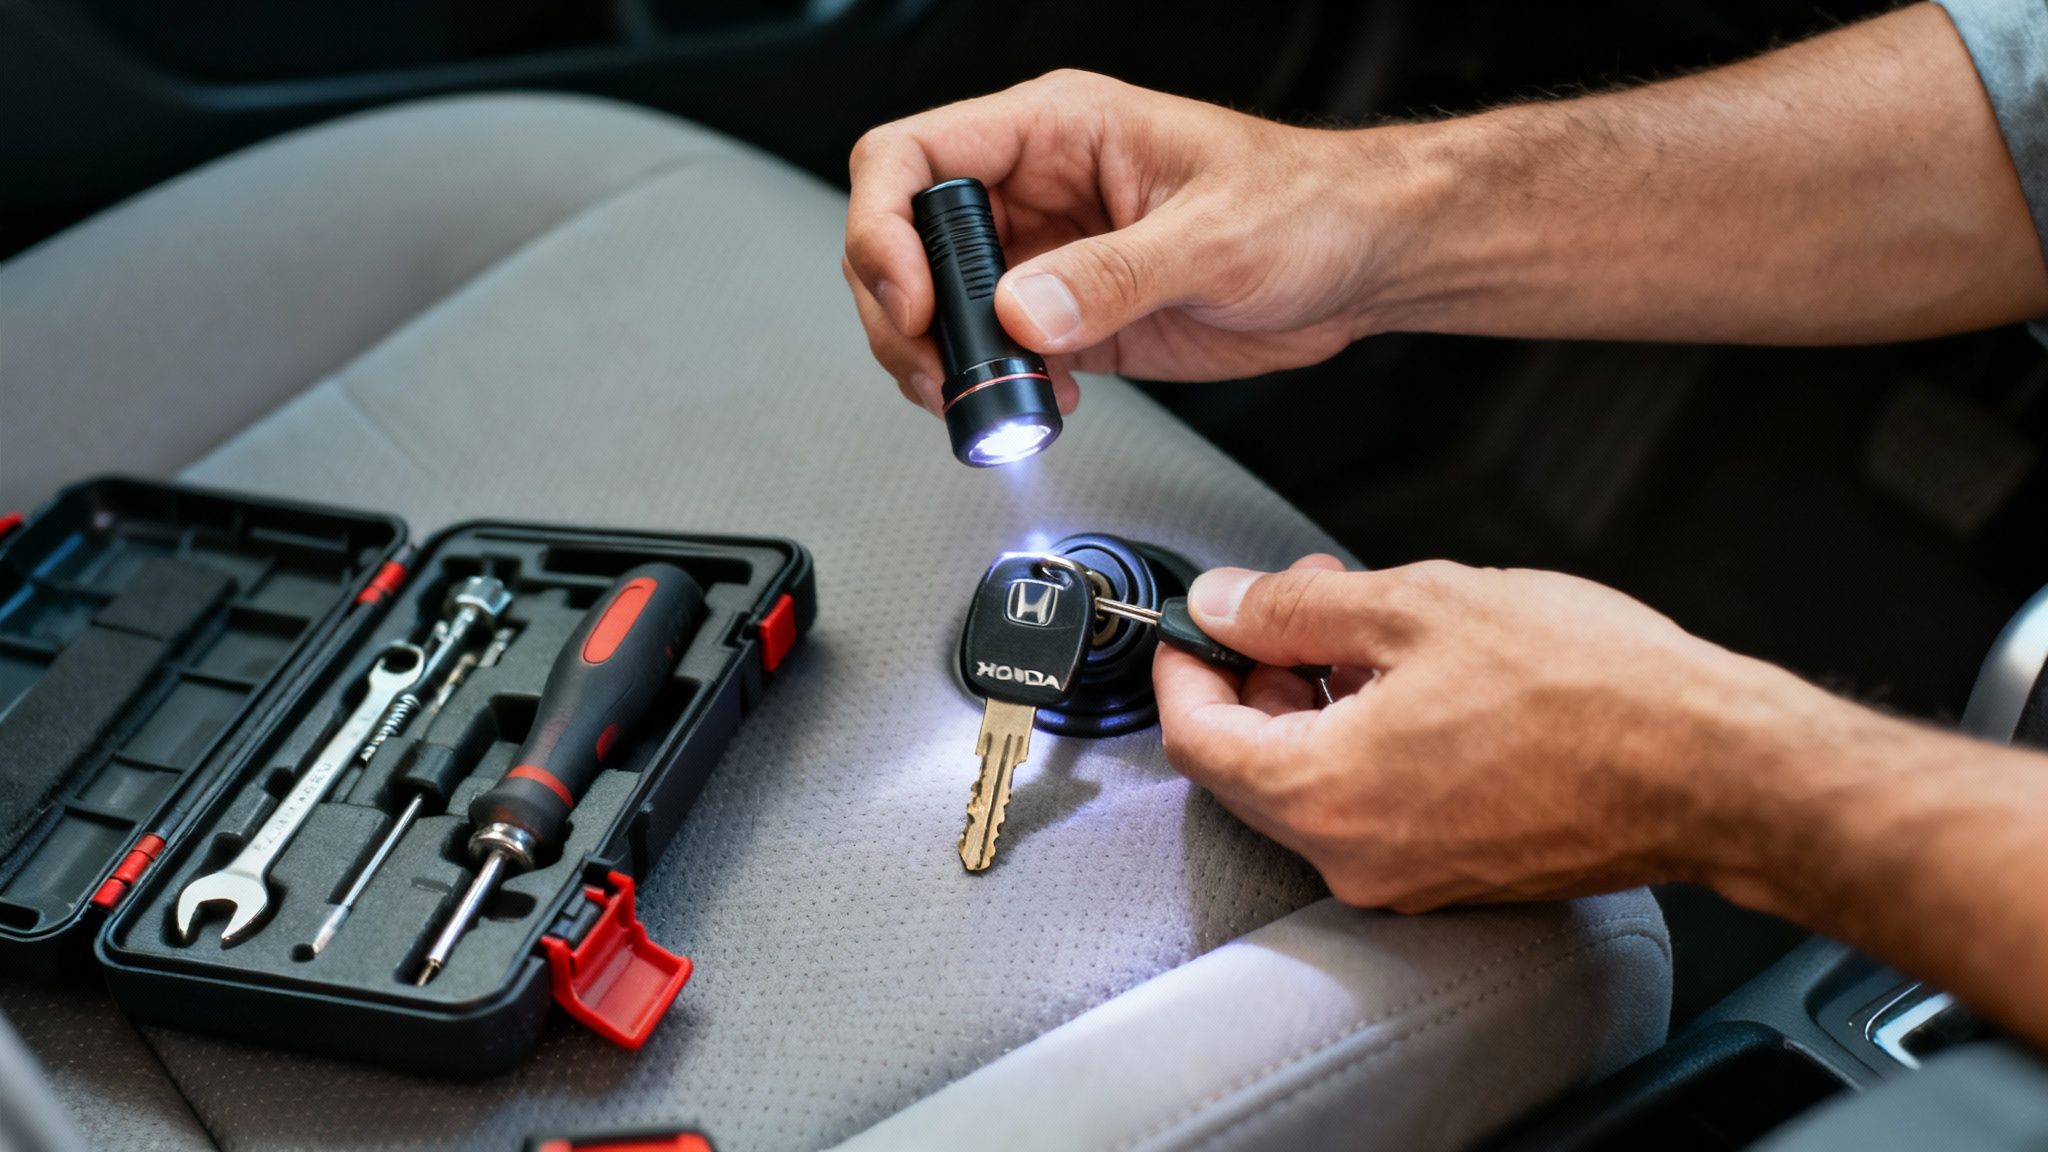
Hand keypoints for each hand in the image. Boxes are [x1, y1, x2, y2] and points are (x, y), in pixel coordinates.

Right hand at [843, 70, 1407, 413]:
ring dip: (942, 362)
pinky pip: (998, 354)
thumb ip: (1112, 275)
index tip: (913, 298)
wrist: (1362, 261)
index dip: (886, 227)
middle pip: (907, 240)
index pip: (913, 156)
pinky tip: (1039, 407)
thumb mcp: (1213, 234)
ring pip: (940, 306)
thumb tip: (1023, 313)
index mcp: (1056, 129)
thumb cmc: (1308, 206)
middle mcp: (1038, 188)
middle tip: (937, 372)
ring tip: (987, 401)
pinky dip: (997, 390)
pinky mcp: (1072, 317)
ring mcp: (1049, 255)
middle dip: (902, 313)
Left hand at [1153, 556, 1822, 910]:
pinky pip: (1374, 805)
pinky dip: (1367, 739)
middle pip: (1249, 764)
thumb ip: (1298, 609)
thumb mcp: (1417, 606)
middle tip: (1295, 601)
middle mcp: (1354, 857)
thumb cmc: (1588, 689)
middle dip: (1257, 673)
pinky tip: (1413, 679)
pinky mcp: (1458, 875)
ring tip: (1366, 622)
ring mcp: (1408, 878)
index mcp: (1323, 795)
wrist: (1716, 768)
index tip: (1196, 619)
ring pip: (1315, 782)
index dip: (1184, 665)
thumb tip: (1226, 604)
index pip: (1195, 736)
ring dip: (1316, 700)